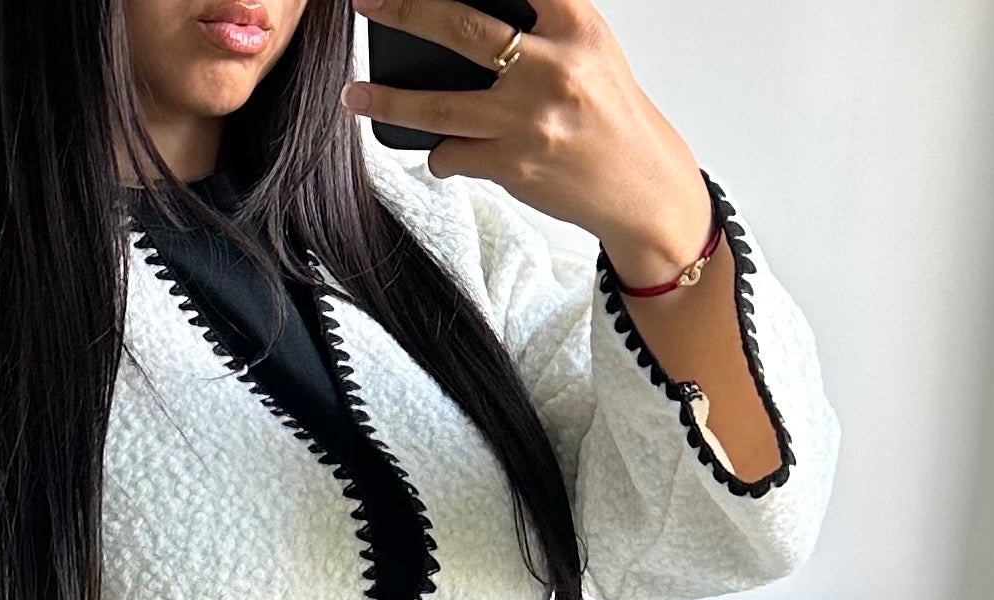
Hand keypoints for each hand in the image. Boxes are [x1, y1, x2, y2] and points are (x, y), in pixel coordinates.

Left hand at [345, 0, 712, 286]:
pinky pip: (454, 154)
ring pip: (438, 106)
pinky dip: (441, 153)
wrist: (640, 186)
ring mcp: (528, 121)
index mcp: (575, 26)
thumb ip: (541, 24)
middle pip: (461, 29)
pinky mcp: (513, 166)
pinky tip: (441, 151)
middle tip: (365, 3)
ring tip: (353, 95)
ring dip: (387, 100)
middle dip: (405, 11)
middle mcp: (551, 69)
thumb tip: (469, 20)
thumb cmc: (608, 113)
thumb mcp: (588, 48)